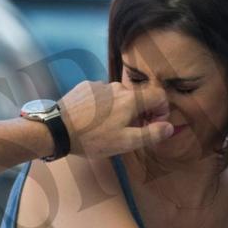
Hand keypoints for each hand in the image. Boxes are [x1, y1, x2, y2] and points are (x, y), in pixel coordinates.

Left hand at [59, 81, 173, 158]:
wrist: (57, 130)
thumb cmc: (92, 139)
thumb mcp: (125, 142)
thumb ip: (151, 134)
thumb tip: (169, 127)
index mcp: (131, 100)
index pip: (159, 96)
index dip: (162, 110)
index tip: (155, 124)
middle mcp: (117, 87)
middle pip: (139, 97)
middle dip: (141, 112)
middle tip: (131, 131)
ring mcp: (100, 85)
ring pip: (120, 96)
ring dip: (122, 109)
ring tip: (109, 127)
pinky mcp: (85, 87)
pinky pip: (103, 95)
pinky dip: (105, 105)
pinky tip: (94, 120)